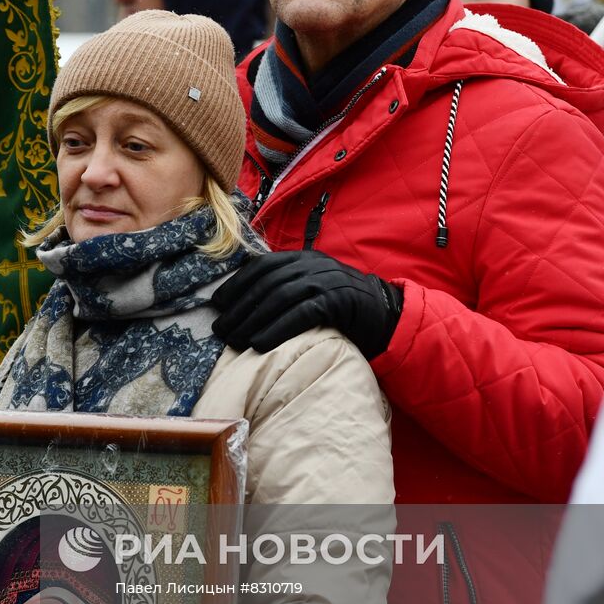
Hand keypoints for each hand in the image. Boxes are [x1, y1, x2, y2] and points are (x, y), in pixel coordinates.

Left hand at [212, 250, 402, 358]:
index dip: (237, 284)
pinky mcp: (338, 301)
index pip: (262, 266)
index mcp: (302, 259)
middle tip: (220, 329)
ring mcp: (326, 281)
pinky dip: (277, 329)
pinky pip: (301, 314)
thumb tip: (244, 305)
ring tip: (234, 341)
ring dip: (252, 321)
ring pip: (280, 298)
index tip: (217, 303)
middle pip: (266, 284)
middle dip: (239, 307)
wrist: (386, 314)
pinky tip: (259, 344)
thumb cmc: (341, 306)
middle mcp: (312, 265)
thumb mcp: (311, 289)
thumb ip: (285, 288)